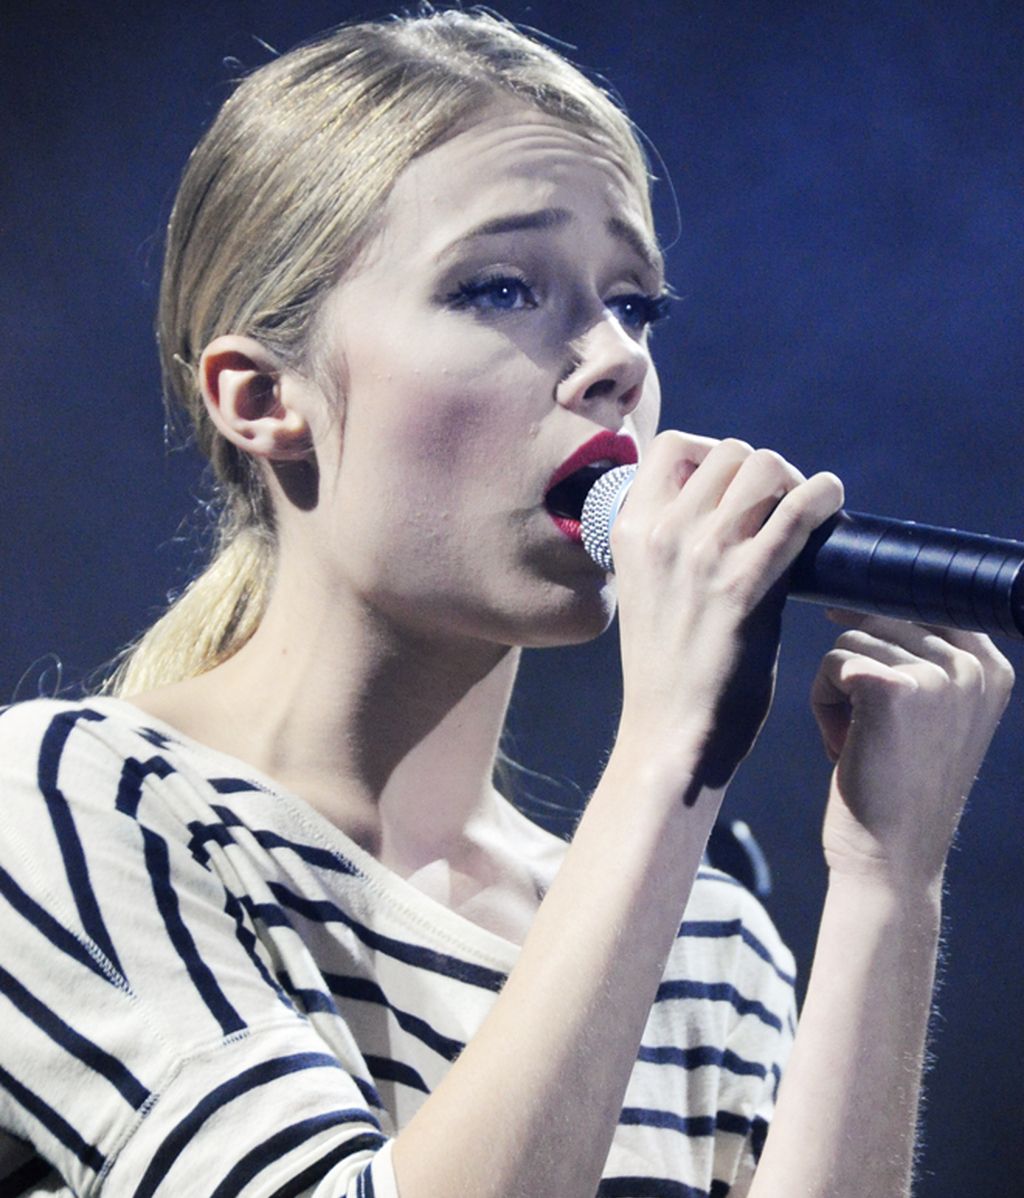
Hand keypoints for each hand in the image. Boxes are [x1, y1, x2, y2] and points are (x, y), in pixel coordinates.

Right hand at [611, 433, 843, 796]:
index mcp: (629, 531)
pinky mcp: (745, 584)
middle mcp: (661, 533)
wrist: (670, 732)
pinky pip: (797, 509)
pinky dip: (824, 496)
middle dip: (763, 470)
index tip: (734, 487)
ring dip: (793, 481)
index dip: (713, 454)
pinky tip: (832, 506)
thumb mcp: (647, 590)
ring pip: (765, 466)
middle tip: (780, 506)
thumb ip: (673, 544)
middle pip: (730, 451)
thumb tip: (728, 506)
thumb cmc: (666, 669)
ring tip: (803, 513)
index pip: (673, 446)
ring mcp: (702, 555)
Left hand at [812, 612, 1014, 882]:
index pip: (927, 602)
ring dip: (838, 689)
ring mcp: (936, 674)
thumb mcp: (932, 713)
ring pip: (851, 639)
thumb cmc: (897, 783)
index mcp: (992, 668)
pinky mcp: (889, 687)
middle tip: (869, 728)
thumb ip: (921, 655)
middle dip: (858, 666)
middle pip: (882, 617)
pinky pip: (831, 663)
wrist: (889, 856)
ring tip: (860, 741)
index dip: (885, 617)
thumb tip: (854, 594)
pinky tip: (844, 746)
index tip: (870, 659)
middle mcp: (973, 666)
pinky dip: (823, 703)